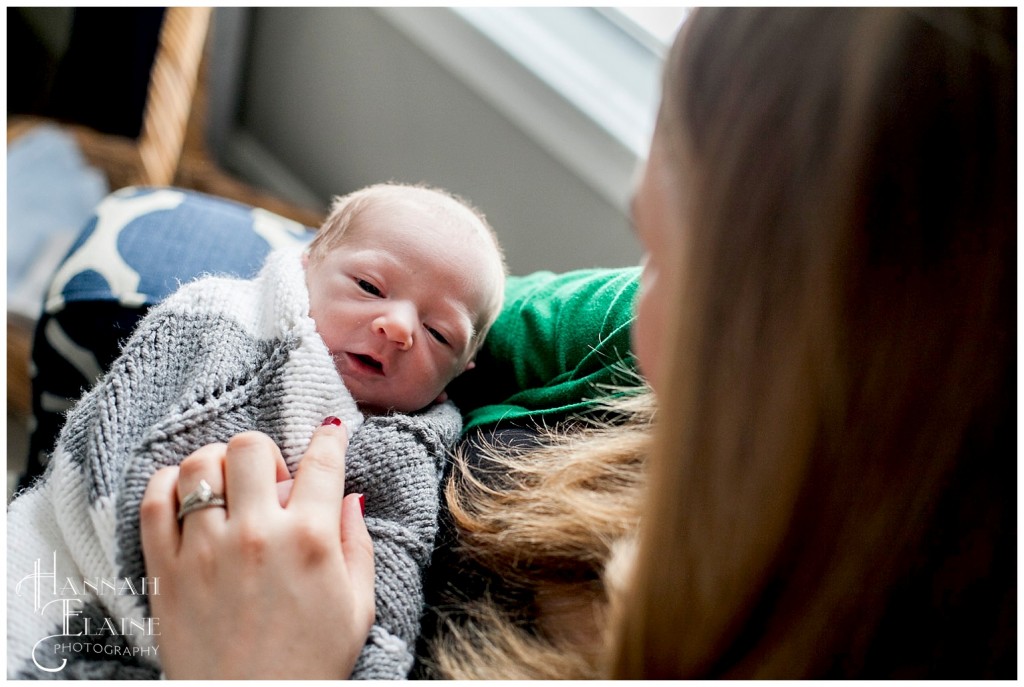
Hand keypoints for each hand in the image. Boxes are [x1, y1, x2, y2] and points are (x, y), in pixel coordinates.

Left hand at [140, 422, 374, 678]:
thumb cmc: (308, 665)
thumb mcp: (357, 609)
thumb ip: (358, 547)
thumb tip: (350, 498)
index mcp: (310, 540)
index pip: (322, 461)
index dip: (330, 437)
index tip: (330, 432)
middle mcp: (255, 534)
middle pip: (250, 446)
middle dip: (266, 453)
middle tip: (270, 482)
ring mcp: (204, 550)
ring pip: (199, 464)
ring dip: (218, 466)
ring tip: (228, 491)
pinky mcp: (165, 570)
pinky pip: (153, 501)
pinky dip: (168, 485)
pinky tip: (187, 498)